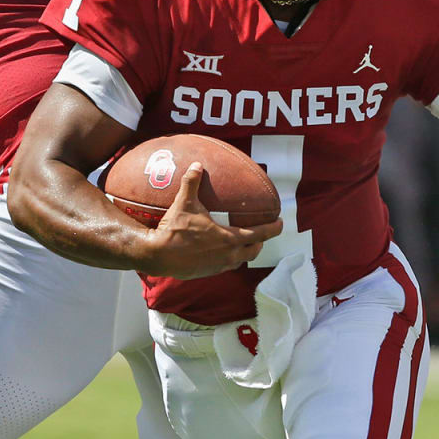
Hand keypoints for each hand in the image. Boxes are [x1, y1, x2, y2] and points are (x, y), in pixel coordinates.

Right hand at [135, 163, 282, 278]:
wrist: (158, 255)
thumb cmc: (174, 230)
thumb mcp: (184, 203)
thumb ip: (192, 183)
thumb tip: (197, 165)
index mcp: (229, 238)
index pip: (260, 234)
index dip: (273, 229)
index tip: (281, 223)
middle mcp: (228, 255)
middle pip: (254, 250)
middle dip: (260, 242)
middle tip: (262, 234)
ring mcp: (218, 266)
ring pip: (240, 261)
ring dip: (245, 252)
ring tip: (245, 243)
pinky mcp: (207, 273)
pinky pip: (225, 267)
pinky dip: (229, 259)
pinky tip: (223, 253)